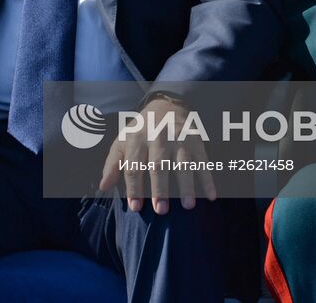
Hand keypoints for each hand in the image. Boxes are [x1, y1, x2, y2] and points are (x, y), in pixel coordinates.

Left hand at [98, 95, 215, 214]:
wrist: (166, 105)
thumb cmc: (140, 132)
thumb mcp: (122, 142)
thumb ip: (112, 164)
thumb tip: (104, 187)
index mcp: (137, 139)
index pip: (134, 166)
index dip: (134, 187)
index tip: (135, 208)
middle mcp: (158, 137)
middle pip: (159, 165)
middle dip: (160, 188)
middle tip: (161, 210)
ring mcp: (179, 138)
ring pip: (183, 164)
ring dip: (186, 185)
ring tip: (188, 206)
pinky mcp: (196, 141)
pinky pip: (203, 161)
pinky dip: (208, 179)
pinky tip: (211, 195)